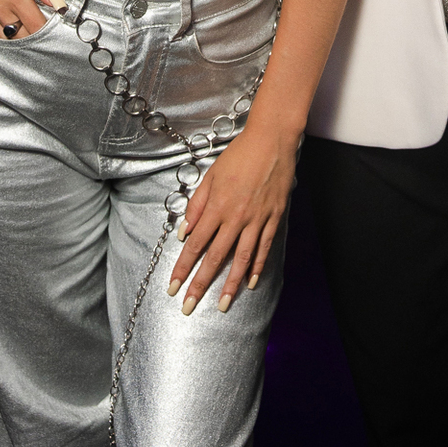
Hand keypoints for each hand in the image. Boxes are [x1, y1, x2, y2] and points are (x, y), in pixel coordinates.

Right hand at [0, 0, 64, 36]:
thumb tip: (59, 5)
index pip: (36, 27)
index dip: (49, 28)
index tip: (55, 22)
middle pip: (20, 36)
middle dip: (34, 33)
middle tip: (42, 23)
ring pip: (2, 37)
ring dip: (16, 35)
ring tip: (26, 24)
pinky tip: (7, 23)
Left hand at [168, 120, 297, 315]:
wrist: (272, 140)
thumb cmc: (240, 154)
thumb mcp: (211, 175)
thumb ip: (196, 204)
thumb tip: (184, 231)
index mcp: (217, 206)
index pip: (195, 244)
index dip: (183, 267)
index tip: (173, 287)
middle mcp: (236, 216)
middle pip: (215, 257)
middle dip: (200, 284)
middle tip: (189, 306)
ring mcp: (257, 219)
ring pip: (241, 259)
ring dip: (230, 284)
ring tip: (223, 305)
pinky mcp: (274, 217)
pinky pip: (264, 247)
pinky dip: (257, 267)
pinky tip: (251, 282)